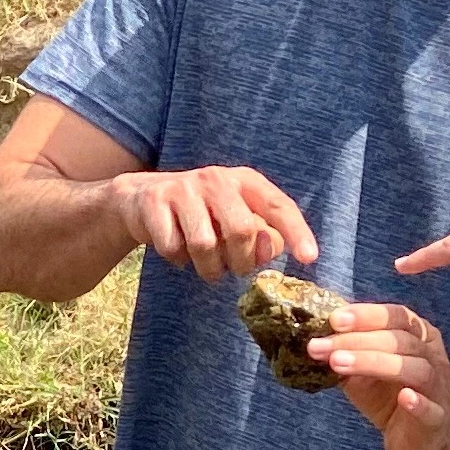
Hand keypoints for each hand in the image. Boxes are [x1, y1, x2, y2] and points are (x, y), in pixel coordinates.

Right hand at [110, 165, 317, 279]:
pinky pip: (171, 247)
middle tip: (233, 271)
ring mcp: (183, 188)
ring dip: (207, 268)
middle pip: (241, 230)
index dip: (296, 231)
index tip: (310, 258)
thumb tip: (270, 251)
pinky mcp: (154, 201)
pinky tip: (175, 251)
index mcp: (244, 181)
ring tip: (204, 266)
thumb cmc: (199, 216)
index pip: (278, 205)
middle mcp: (216, 179)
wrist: (139, 200)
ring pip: (204, 244)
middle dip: (240, 262)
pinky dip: (176, 260)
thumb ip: (260, 237)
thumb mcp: (233, 221)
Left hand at [311, 300, 449, 449]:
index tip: (333, 319)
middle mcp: (432, 356)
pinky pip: (430, 408)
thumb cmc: (392, 399)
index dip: (365, 315)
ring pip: (412, 369)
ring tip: (338, 364)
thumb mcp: (364, 374)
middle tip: (319, 345)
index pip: (394, 316)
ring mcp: (437, 387)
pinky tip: (404, 397)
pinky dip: (418, 402)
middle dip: (356, 340)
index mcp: (417, 336)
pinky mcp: (436, 419)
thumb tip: (312, 341)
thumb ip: (345, 355)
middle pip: (399, 340)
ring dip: (374, 363)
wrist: (426, 440)